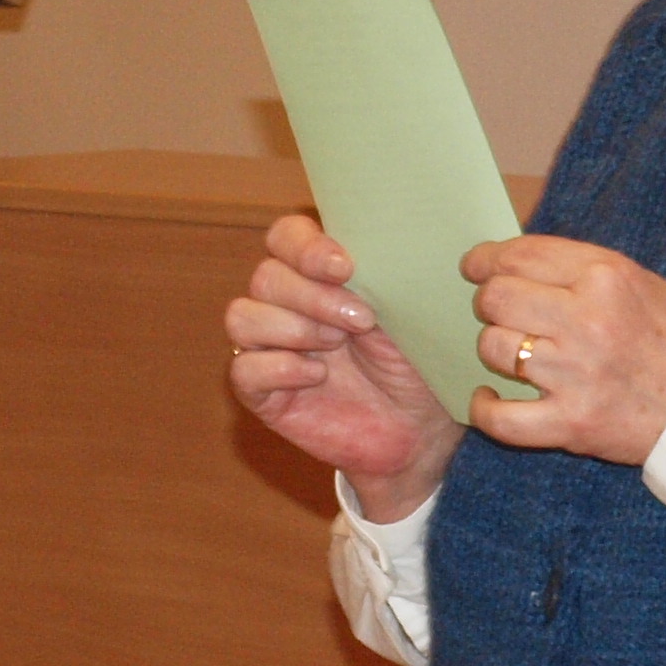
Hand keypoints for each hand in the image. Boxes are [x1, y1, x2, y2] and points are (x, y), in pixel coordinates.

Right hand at [226, 214, 462, 518]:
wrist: (422, 428)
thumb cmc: (417, 362)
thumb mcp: (409, 313)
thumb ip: (383, 275)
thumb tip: (375, 245)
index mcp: (319, 274)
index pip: (286, 236)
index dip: (306, 246)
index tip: (345, 267)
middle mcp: (288, 304)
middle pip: (267, 276)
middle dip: (313, 295)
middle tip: (361, 320)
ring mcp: (270, 347)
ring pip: (243, 317)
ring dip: (293, 327)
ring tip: (337, 345)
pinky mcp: (262, 392)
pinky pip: (243, 369)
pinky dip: (279, 368)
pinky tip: (318, 377)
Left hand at [460, 233, 665, 468]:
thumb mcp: (643, 285)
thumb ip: (583, 272)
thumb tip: (517, 265)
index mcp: (607, 276)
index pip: (521, 255)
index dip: (487, 259)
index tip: (477, 266)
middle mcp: (587, 319)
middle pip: (497, 297)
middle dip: (491, 302)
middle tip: (503, 313)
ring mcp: (576, 373)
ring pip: (494, 348)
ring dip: (497, 350)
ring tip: (514, 355)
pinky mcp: (572, 422)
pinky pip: (500, 417)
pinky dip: (485, 409)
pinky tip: (489, 399)